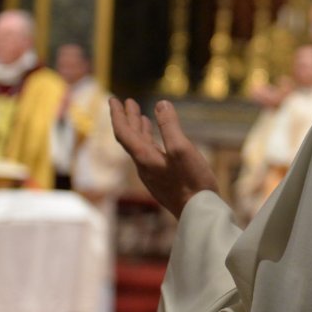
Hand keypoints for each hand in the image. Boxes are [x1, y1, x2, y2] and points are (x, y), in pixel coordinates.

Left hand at [109, 98, 218, 218]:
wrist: (198, 213)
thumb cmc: (191, 181)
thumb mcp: (182, 149)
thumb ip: (170, 126)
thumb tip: (160, 104)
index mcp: (144, 157)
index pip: (123, 132)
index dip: (117, 115)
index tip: (112, 99)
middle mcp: (144, 166)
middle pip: (130, 139)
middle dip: (128, 119)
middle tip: (127, 102)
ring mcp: (153, 174)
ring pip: (140, 147)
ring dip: (139, 130)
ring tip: (141, 116)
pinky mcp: (163, 180)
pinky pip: (150, 155)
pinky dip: (150, 141)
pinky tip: (158, 141)